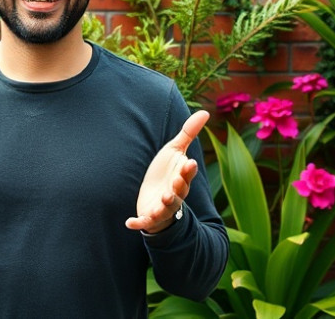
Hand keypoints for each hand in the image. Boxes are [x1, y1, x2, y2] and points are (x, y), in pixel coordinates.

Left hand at [126, 110, 209, 233]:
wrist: (156, 197)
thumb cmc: (168, 173)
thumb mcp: (175, 151)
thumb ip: (188, 133)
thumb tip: (205, 112)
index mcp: (181, 178)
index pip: (187, 174)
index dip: (187, 170)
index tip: (189, 162)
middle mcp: (175, 194)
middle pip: (179, 192)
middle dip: (179, 187)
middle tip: (176, 181)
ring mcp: (162, 207)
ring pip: (167, 208)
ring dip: (165, 204)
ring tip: (163, 198)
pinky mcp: (149, 216)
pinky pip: (145, 222)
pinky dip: (138, 223)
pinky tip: (129, 222)